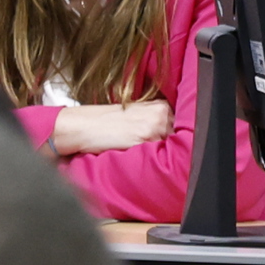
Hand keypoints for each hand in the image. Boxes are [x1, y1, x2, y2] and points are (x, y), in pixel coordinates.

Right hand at [49, 98, 174, 156]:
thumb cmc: (107, 122)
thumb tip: (171, 137)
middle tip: (144, 148)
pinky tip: (136, 153)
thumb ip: (155, 122)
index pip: (178, 127)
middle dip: (165, 146)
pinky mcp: (147, 138)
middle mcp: (161, 113)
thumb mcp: (136, 114)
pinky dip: (150, 158)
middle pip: (176, 138)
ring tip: (137, 150)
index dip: (169, 138)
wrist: (85, 125)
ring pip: (168, 148)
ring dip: (159, 154)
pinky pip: (157, 154)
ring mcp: (156, 125)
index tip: (159, 143)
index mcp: (160, 105)